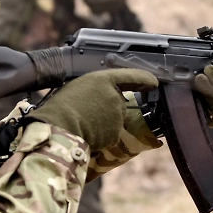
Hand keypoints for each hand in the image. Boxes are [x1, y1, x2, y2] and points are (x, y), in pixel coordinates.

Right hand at [31, 70, 158, 151]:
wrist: (59, 127)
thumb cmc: (61, 106)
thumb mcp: (77, 87)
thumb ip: (94, 90)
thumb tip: (98, 99)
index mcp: (103, 80)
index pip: (131, 76)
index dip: (144, 78)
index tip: (153, 82)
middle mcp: (115, 97)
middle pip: (118, 102)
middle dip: (107, 107)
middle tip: (86, 111)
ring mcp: (117, 116)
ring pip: (114, 120)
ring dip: (103, 122)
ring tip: (83, 122)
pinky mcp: (115, 134)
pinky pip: (110, 135)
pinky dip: (101, 136)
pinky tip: (87, 133)